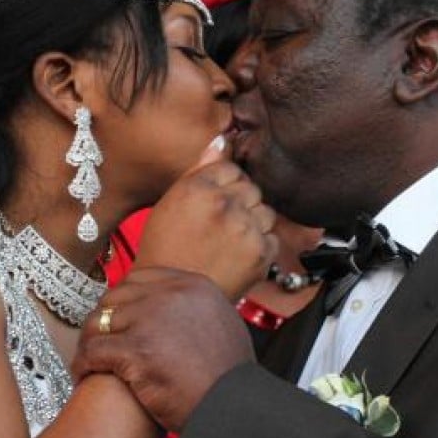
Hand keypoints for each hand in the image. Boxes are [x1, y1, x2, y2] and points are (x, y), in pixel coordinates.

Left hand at [72, 267, 254, 430]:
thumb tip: (179, 312)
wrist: (234, 407)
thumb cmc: (230, 377)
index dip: (123, 299)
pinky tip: (84, 374)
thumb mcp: (224, 324)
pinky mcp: (135, 350)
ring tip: (87, 360)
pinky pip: (93, 351)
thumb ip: (197, 310)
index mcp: (193, 285)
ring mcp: (151, 320)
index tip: (116, 317)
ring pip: (99, 322)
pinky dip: (83, 364)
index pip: (140, 278)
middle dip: (103, 319)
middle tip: (97, 340)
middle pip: (116, 296)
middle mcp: (171, 295)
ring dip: (90, 342)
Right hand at [135, 137, 277, 300]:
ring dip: (253, 222)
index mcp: (200, 188)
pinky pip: (272, 237)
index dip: (224, 185)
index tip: (214, 202)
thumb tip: (223, 140)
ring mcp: (246, 229)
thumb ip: (200, 168)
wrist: (172, 297)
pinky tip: (238, 254)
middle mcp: (225, 204)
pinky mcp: (261, 252)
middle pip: (251, 188)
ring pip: (265, 211)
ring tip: (230, 240)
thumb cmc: (165, 251)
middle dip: (240, 202)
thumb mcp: (172, 202)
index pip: (231, 168)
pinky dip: (260, 245)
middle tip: (220, 224)